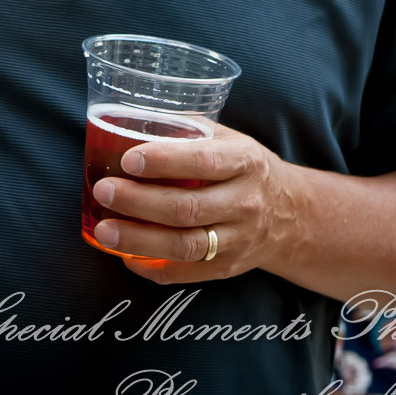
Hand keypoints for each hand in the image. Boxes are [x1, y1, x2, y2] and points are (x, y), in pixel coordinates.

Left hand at [87, 124, 301, 285]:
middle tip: (104, 191)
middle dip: (139, 201)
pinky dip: (152, 268)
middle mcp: (245, 202)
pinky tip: (125, 256)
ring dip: (139, 240)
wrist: (291, 214)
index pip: (203, 162)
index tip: (128, 159)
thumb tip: (130, 121)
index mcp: (244, 161)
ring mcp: (239, 240)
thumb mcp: (227, 139)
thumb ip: (187, 130)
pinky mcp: (228, 268)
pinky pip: (186, 273)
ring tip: (104, 230)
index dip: (164, 161)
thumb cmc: (244, 167)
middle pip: (187, 208)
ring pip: (185, 246)